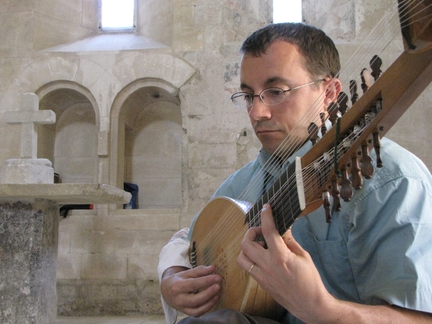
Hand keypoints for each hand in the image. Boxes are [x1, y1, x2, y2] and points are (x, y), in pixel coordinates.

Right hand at [160, 265, 221, 316]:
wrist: (166, 291)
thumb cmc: (178, 280)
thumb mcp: (186, 273)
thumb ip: (200, 270)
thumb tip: (213, 267)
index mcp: (177, 286)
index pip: (193, 284)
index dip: (206, 281)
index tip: (217, 277)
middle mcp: (178, 299)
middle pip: (195, 300)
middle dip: (208, 293)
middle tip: (218, 286)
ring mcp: (182, 308)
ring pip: (196, 310)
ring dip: (209, 303)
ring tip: (218, 294)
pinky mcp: (186, 313)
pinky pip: (197, 313)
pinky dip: (206, 308)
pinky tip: (213, 300)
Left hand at [237, 204, 333, 322]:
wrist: (310, 304)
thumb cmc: (310, 279)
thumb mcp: (303, 256)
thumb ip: (289, 241)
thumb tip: (282, 228)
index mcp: (280, 257)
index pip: (268, 231)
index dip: (266, 217)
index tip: (266, 208)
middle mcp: (267, 266)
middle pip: (246, 244)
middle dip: (251, 232)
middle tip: (261, 231)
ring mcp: (261, 276)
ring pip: (242, 257)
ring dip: (247, 248)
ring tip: (260, 246)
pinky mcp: (260, 284)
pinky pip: (248, 268)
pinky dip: (251, 259)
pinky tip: (262, 257)